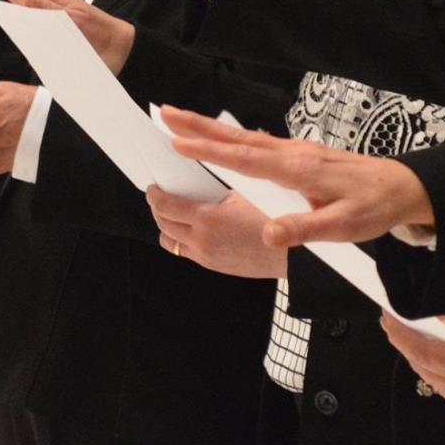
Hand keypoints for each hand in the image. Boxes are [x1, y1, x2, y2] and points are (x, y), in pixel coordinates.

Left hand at [147, 188, 286, 277]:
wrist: (291, 254)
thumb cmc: (276, 220)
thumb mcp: (246, 194)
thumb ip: (218, 188)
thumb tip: (198, 179)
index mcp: (207, 218)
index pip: (165, 206)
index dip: (154, 195)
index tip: (153, 187)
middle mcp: (201, 240)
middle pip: (162, 224)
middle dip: (156, 208)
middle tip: (160, 196)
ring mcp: (206, 256)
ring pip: (169, 242)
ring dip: (166, 226)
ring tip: (173, 214)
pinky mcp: (213, 266)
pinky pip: (185, 253)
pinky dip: (181, 239)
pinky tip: (192, 229)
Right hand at [157, 106, 435, 245]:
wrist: (402, 187)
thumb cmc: (373, 207)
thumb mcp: (344, 227)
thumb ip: (305, 230)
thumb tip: (269, 234)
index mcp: (299, 170)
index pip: (246, 159)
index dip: (210, 151)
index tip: (178, 141)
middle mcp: (292, 154)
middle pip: (237, 138)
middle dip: (198, 125)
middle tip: (163, 112)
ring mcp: (295, 151)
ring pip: (244, 137)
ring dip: (209, 128)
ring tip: (178, 120)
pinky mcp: (298, 155)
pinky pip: (255, 142)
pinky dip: (230, 137)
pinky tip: (219, 137)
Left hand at [379, 313, 444, 417]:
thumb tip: (431, 324)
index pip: (425, 353)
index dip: (402, 335)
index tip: (387, 317)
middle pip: (422, 365)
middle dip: (405, 341)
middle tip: (394, 318)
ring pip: (428, 375)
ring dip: (417, 353)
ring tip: (409, 329)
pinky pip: (440, 383)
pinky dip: (432, 364)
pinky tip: (431, 347)